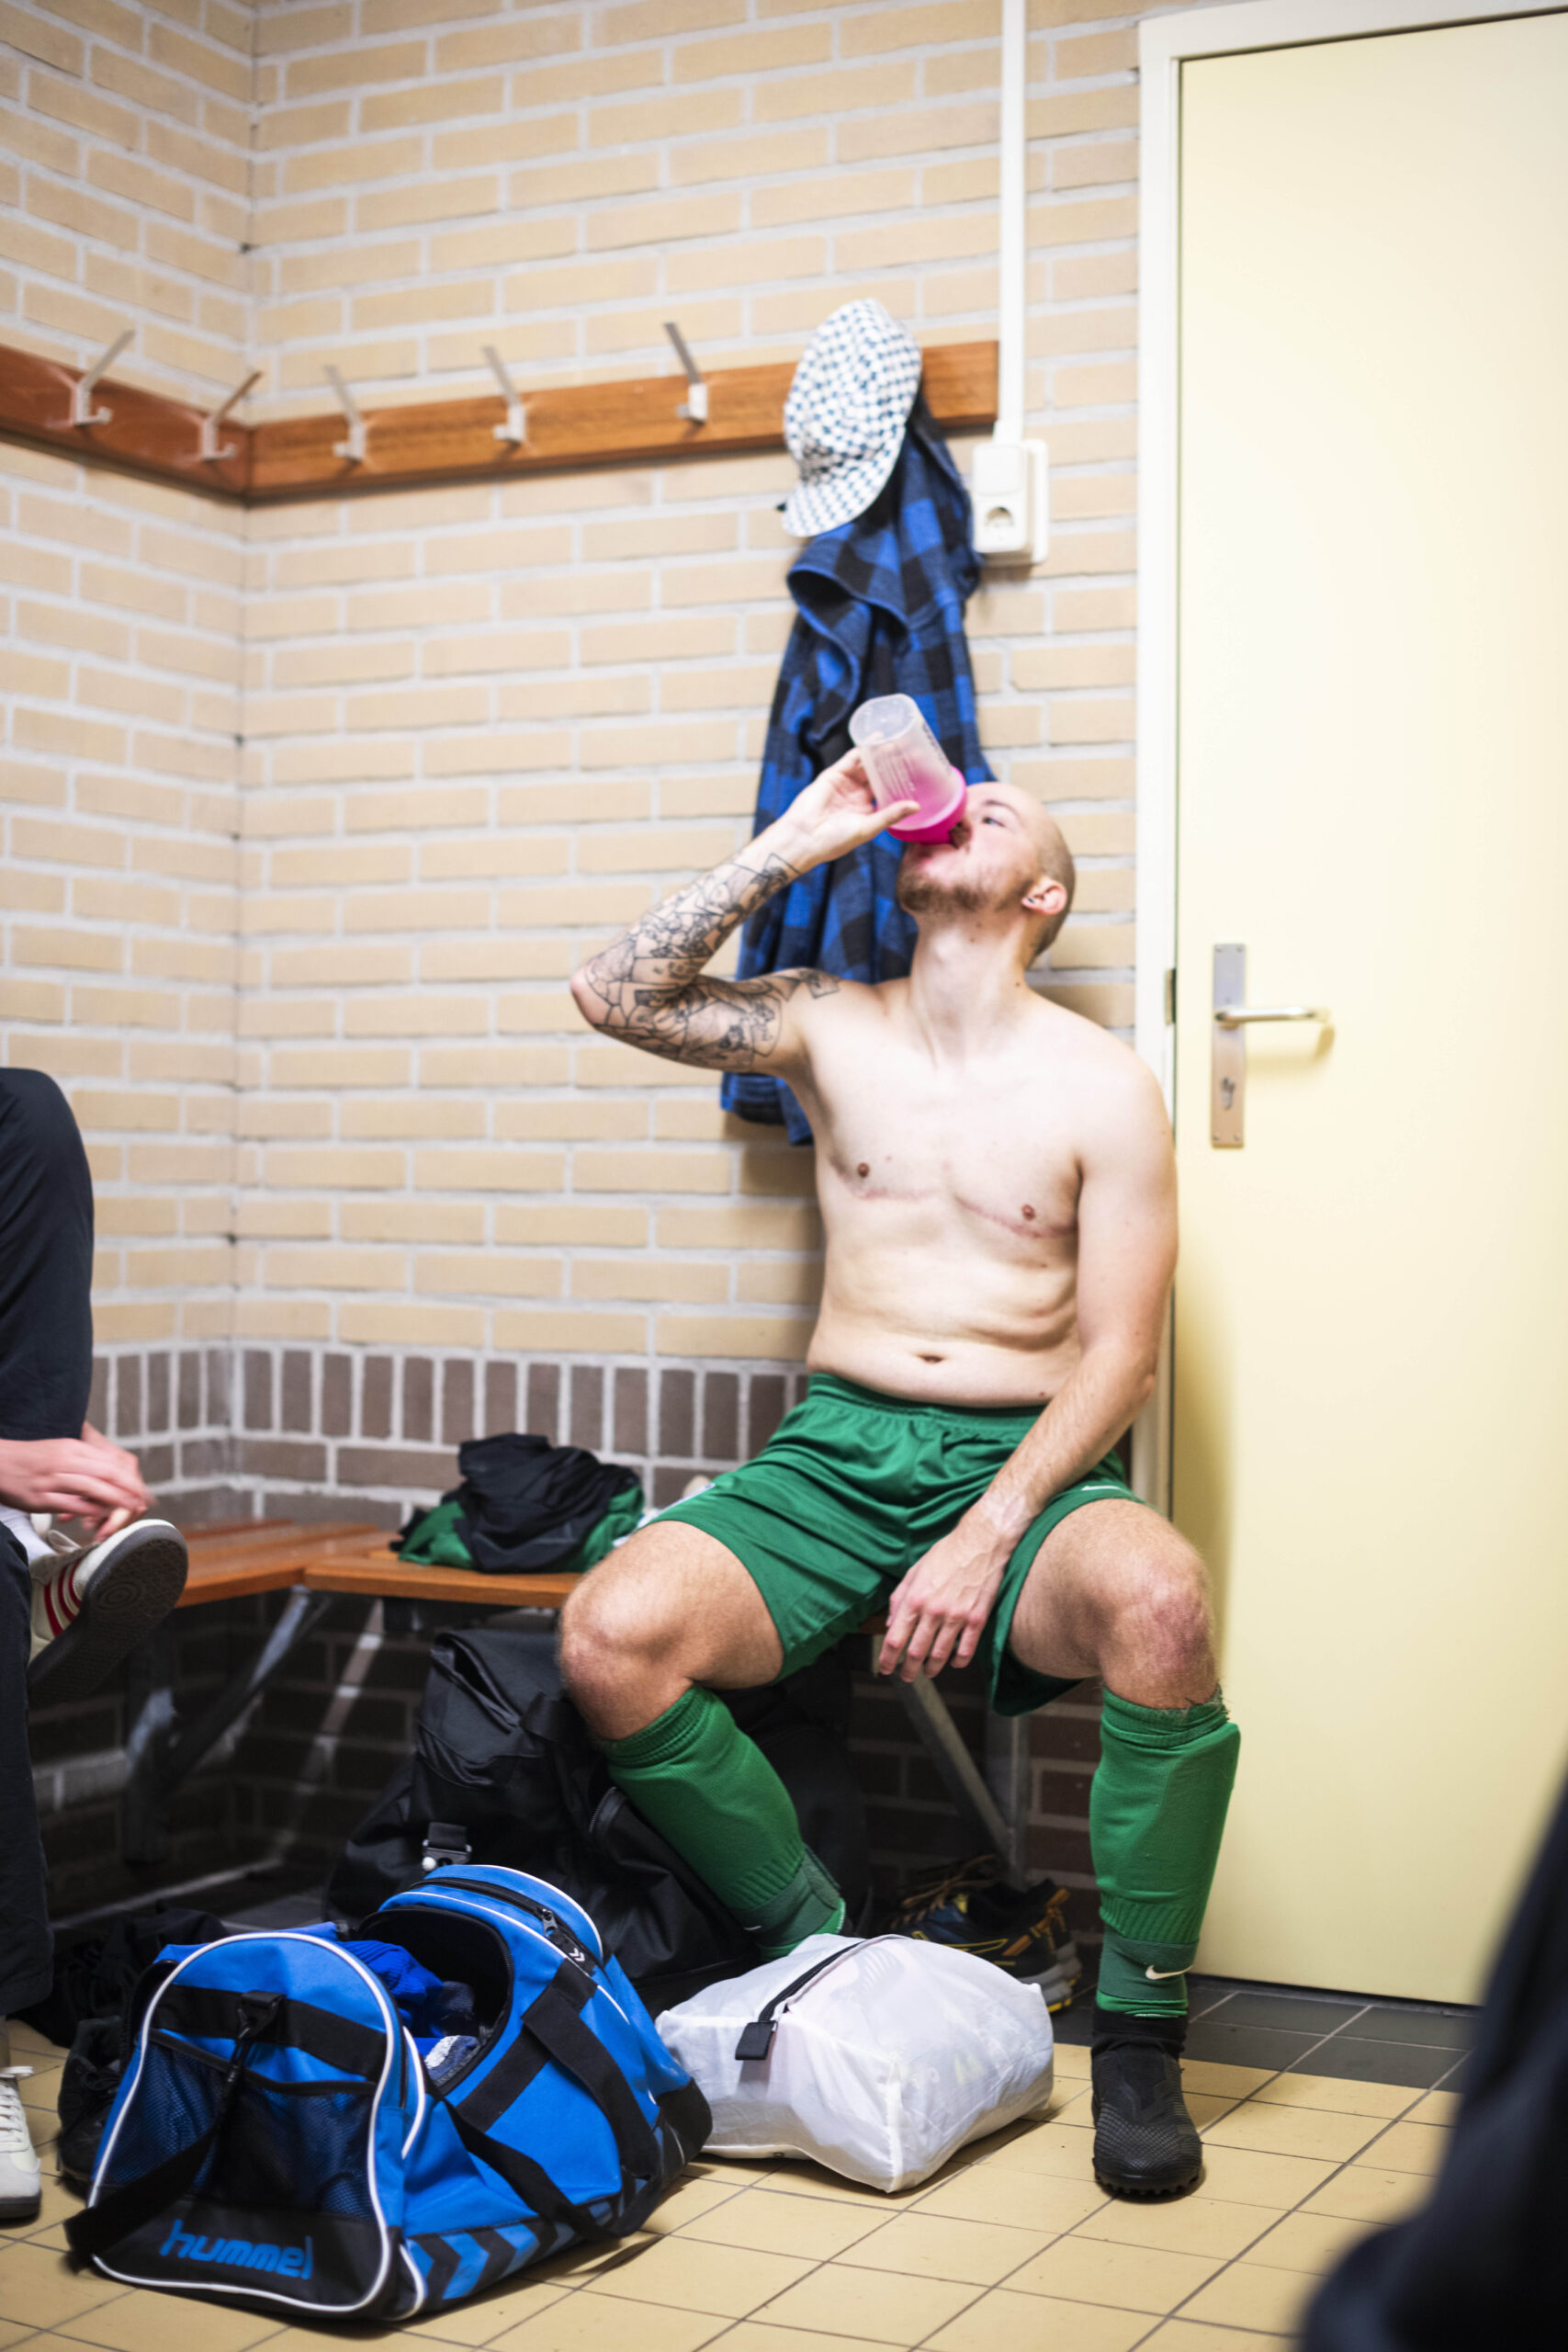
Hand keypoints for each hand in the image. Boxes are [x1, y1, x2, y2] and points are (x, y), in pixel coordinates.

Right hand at [0, 1434, 151, 1535]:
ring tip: (129, 1510)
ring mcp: (52, 1479)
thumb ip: (84, 1460)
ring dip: (113, 1500)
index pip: (109, 1462)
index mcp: (72, 1448)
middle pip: (105, 1474)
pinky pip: (69, 1503)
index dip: (129, 1478)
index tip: (143, 1489)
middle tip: (145, 1501)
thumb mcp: (60, 1451)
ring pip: (91, 1488)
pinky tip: (99, 1517)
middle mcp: (65, 1461)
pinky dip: (87, 1510)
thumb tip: (110, 1472)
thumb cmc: (30, 1459)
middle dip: (129, 1489)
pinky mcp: (41, 1497)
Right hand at [771, 751, 918, 871]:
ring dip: (881, 753)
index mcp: (869, 809)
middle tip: (914, 751)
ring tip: (898, 741)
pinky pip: (851, 758)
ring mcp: (847, 783)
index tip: (920, 771)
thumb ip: (891, 814)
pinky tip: (876, 740)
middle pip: (881, 773)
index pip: (890, 789)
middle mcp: (859, 794)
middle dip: (895, 763)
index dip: (903, 780)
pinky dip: (863, 749)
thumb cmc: (835, 841)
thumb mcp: (868, 828)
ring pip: (868, 763)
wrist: (804, 838)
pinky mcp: (834, 774)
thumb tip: (916, 806)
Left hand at [878, 1517, 1010, 1681]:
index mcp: (915, 1598)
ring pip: (940, 1655)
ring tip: (928, 1672)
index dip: (887, 1658)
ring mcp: (957, 1616)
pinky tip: (954, 1663)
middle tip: (905, 1676)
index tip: (885, 1668)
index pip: (895, 1638)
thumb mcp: (915, 1570)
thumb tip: (891, 1622)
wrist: (982, 1542)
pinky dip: (959, 1661)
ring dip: (931, 1669)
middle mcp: (934, 1611)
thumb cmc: (947, 1553)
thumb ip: (900, 1597)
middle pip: (916, 1652)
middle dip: (907, 1669)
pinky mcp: (978, 1618)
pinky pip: (967, 1649)